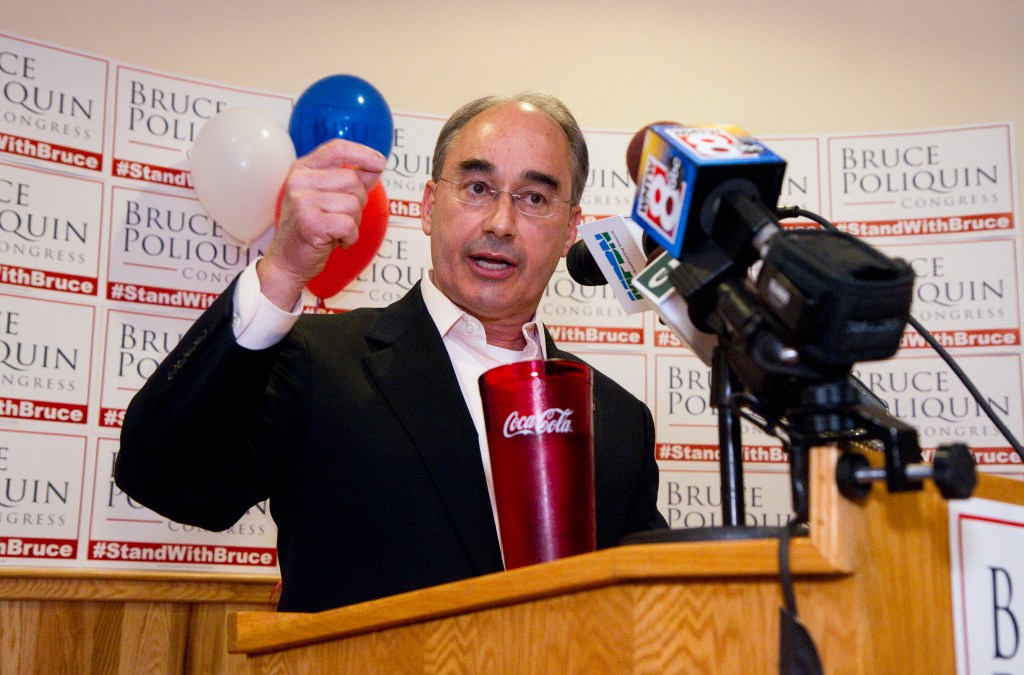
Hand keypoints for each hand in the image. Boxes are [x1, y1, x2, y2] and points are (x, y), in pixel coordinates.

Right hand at [257, 139, 385, 309]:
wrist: (288, 260)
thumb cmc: (311, 229)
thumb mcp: (329, 198)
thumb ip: (351, 181)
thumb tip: (375, 166)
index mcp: (303, 169)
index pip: (337, 148)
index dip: (363, 153)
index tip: (380, 162)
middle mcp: (299, 181)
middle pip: (352, 179)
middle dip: (359, 201)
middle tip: (344, 217)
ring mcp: (302, 201)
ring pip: (353, 203)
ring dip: (354, 222)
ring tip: (337, 230)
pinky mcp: (309, 223)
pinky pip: (348, 224)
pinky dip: (351, 237)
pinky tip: (338, 241)